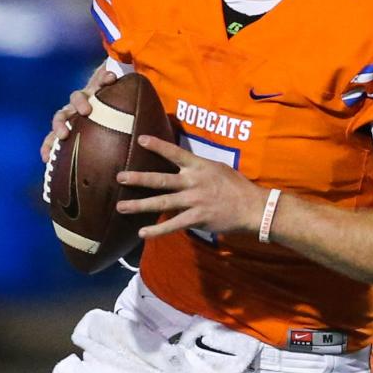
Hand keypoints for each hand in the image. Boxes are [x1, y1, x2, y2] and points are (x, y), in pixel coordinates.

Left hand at [39, 63, 117, 162]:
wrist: (109, 92)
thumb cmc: (104, 123)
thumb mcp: (96, 140)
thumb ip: (93, 155)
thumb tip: (104, 182)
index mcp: (69, 125)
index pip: (53, 136)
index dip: (48, 146)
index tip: (45, 158)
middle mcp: (73, 110)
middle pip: (60, 115)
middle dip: (60, 125)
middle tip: (64, 135)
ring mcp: (85, 96)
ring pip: (76, 97)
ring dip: (79, 103)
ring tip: (87, 110)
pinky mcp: (98, 83)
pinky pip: (100, 79)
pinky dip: (104, 79)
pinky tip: (112, 79)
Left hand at [116, 135, 268, 239]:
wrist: (252, 207)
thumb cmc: (237, 186)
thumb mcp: (218, 168)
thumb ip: (199, 168)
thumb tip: (183, 165)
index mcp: (199, 166)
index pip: (175, 153)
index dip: (157, 145)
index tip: (140, 139)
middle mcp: (194, 182)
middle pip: (161, 179)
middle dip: (138, 178)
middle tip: (119, 177)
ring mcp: (194, 201)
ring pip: (162, 203)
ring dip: (140, 205)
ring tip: (121, 207)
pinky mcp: (197, 218)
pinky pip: (173, 225)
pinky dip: (157, 230)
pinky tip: (142, 233)